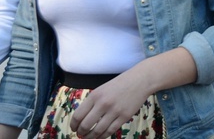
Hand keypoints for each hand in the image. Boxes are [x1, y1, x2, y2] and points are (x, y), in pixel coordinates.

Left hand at [70, 48, 195, 138]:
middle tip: (81, 135)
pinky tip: (100, 136)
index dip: (73, 125)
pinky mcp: (124, 117)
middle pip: (86, 125)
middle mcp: (103, 104)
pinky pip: (110, 131)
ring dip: (91, 137)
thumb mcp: (102, 89)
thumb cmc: (120, 84)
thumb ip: (92, 102)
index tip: (74, 128)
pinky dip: (103, 136)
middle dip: (81, 133)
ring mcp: (114, 111)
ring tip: (89, 138)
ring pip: (98, 131)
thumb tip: (82, 119)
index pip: (78, 115)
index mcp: (95, 96)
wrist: (141, 80)